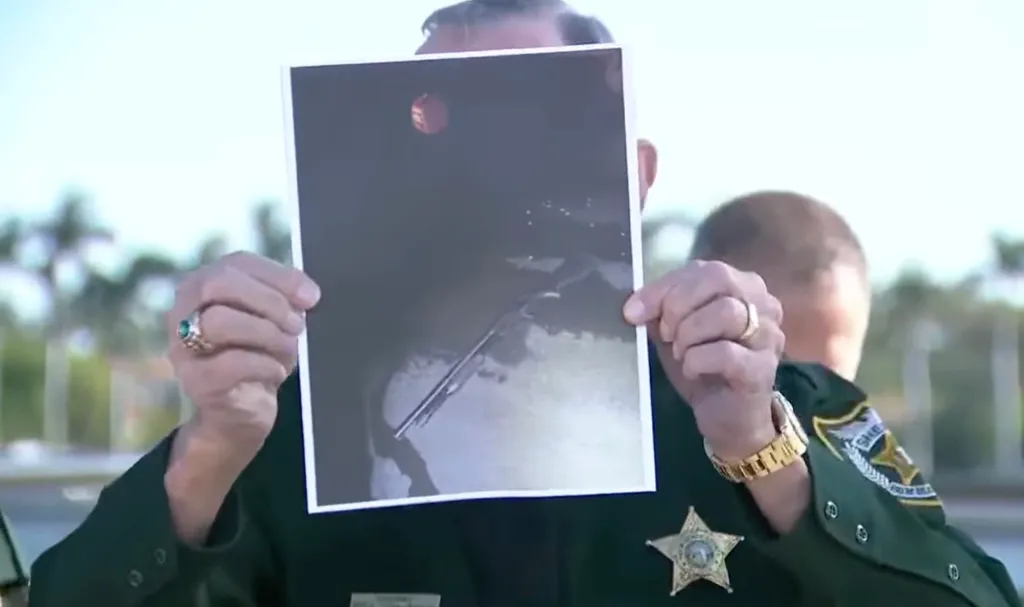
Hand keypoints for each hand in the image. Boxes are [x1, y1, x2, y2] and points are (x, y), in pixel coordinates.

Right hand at [167, 251, 319, 462]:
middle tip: (297, 325)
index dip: (279, 276)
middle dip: (269, 301)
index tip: (311, 298)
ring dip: (267, 334)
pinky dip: (264, 365)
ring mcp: (183, 345)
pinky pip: (230, 363)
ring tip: (288, 350)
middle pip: (220, 283)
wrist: (241, 413)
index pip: (238, 262)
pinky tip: (277, 372)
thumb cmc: (258, 357)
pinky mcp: (194, 380)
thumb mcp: (274, 321)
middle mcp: (184, 310)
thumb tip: (308, 294)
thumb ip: (287, 298)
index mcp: (204, 284)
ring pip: (220, 321)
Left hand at [623, 260, 784, 459]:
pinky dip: (698, 360)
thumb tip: (634, 306)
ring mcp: (769, 335)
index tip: (633, 312)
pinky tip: (692, 371)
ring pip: (725, 312)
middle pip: (719, 279)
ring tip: (681, 353)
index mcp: (741, 285)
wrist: (728, 418)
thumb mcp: (675, 332)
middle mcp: (763, 303)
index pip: (702, 269)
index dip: (663, 288)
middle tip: (666, 334)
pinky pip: (726, 352)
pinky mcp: (763, 367)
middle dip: (679, 305)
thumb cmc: (703, 367)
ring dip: (689, 334)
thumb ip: (659, 311)